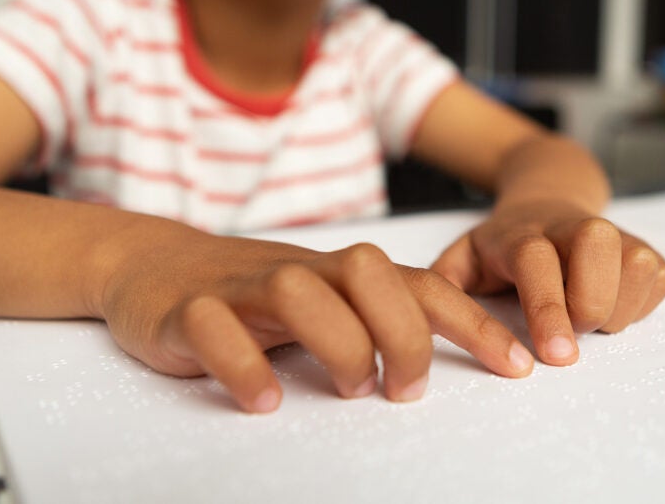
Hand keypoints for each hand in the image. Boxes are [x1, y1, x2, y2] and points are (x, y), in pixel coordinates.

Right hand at [101, 237, 533, 412]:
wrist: (146, 263)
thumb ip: (364, 322)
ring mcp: (238, 286)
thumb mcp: (313, 303)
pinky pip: (214, 326)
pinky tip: (263, 401)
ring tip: (350, 390)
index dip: (471, 320)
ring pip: (296, 289)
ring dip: (338, 342)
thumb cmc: (243, 295)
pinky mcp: (184, 311)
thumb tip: (429, 366)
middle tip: (403, 390)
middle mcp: (295, 271)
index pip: (414, 281)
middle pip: (366, 271)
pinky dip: (244, 363)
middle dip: (404, 331)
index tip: (518, 367)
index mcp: (332, 274)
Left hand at [431, 200, 664, 365]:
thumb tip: (422, 315)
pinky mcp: (647, 246)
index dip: (547, 308)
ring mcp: (615, 232)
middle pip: (598, 247)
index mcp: (521, 233)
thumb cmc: (502, 246)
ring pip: (637, 265)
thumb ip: (444, 284)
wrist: (547, 201)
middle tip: (570, 332)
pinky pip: (659, 279)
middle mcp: (571, 225)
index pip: (536, 261)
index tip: (555, 357)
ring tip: (587, 318)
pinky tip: (609, 305)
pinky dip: (638, 305)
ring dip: (617, 308)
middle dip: (590, 304)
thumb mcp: (464, 257)